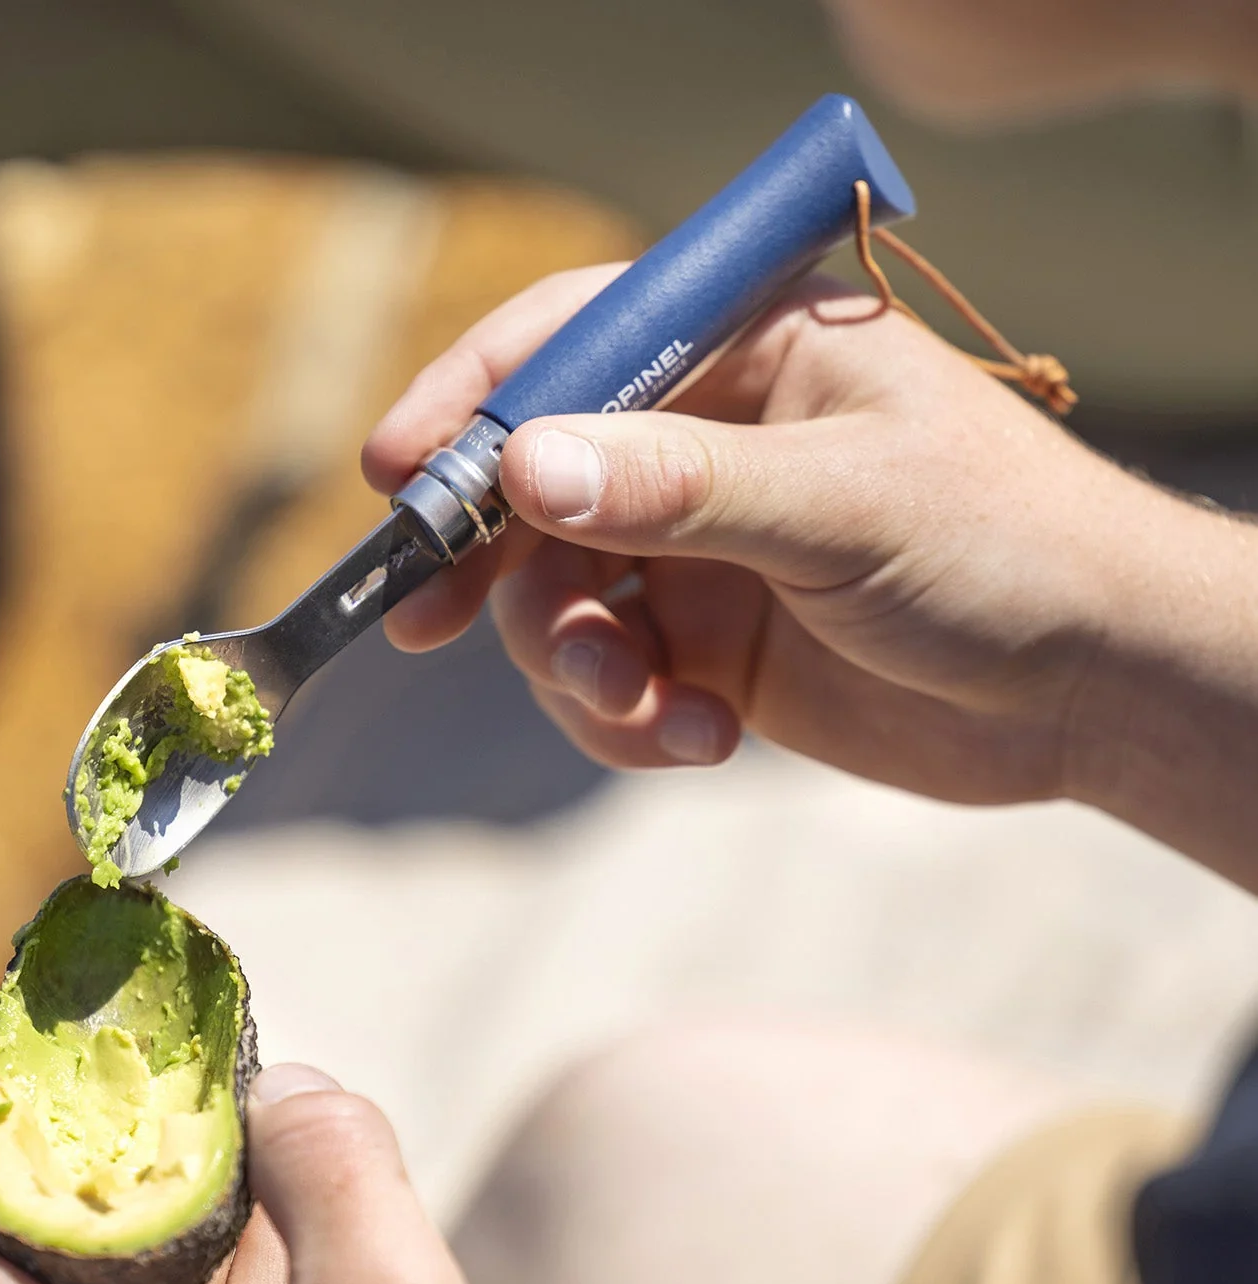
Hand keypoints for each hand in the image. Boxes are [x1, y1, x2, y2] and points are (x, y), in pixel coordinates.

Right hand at [363, 267, 1200, 808]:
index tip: (395, 476)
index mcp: (746, 351)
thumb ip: (678, 485)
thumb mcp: (837, 504)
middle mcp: (706, 442)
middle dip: (489, 564)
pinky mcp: (706, 647)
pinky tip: (702, 743)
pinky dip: (630, 721)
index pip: (572, 341)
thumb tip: (522, 468)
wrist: (1087, 688)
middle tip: (425, 622)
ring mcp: (699, 550)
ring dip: (579, 668)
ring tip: (650, 708)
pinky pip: (610, 682)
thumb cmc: (1000, 547)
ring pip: (560, 601)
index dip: (472, 401)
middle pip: (536, 485)